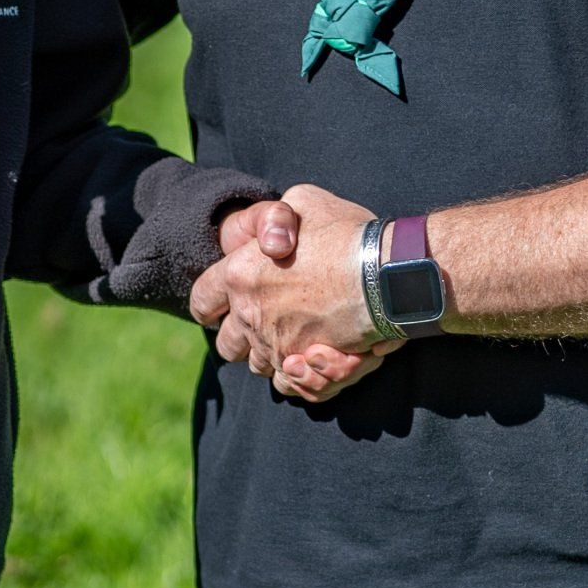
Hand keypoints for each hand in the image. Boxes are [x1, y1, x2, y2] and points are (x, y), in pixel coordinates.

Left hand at [202, 182, 401, 402]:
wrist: (385, 273)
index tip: (218, 309)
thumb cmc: (347, 235)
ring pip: (261, 365)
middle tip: (268, 323)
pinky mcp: (306, 368)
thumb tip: (272, 237)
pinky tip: (320, 357)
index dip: (209, 305)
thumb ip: (278, 218)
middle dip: (242, 337)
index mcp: (240, 275)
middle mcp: (251, 315)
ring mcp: (276, 345)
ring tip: (304, 339)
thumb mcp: (304, 201)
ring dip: (276, 356)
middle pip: (228, 344)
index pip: (202, 300)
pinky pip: (292, 385)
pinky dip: (303, 378)